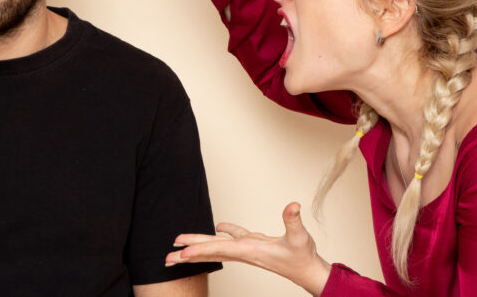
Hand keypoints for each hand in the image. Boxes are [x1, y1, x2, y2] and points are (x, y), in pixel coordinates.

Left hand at [166, 202, 331, 295]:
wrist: (309, 271)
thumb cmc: (303, 258)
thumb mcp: (300, 238)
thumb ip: (293, 221)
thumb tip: (292, 205)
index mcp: (250, 250)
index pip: (219, 249)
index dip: (200, 249)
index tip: (182, 252)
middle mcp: (244, 252)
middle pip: (210, 251)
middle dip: (189, 254)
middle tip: (167, 258)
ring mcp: (248, 249)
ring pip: (218, 246)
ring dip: (199, 245)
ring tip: (180, 246)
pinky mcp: (256, 245)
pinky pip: (235, 238)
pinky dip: (225, 232)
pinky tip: (219, 226)